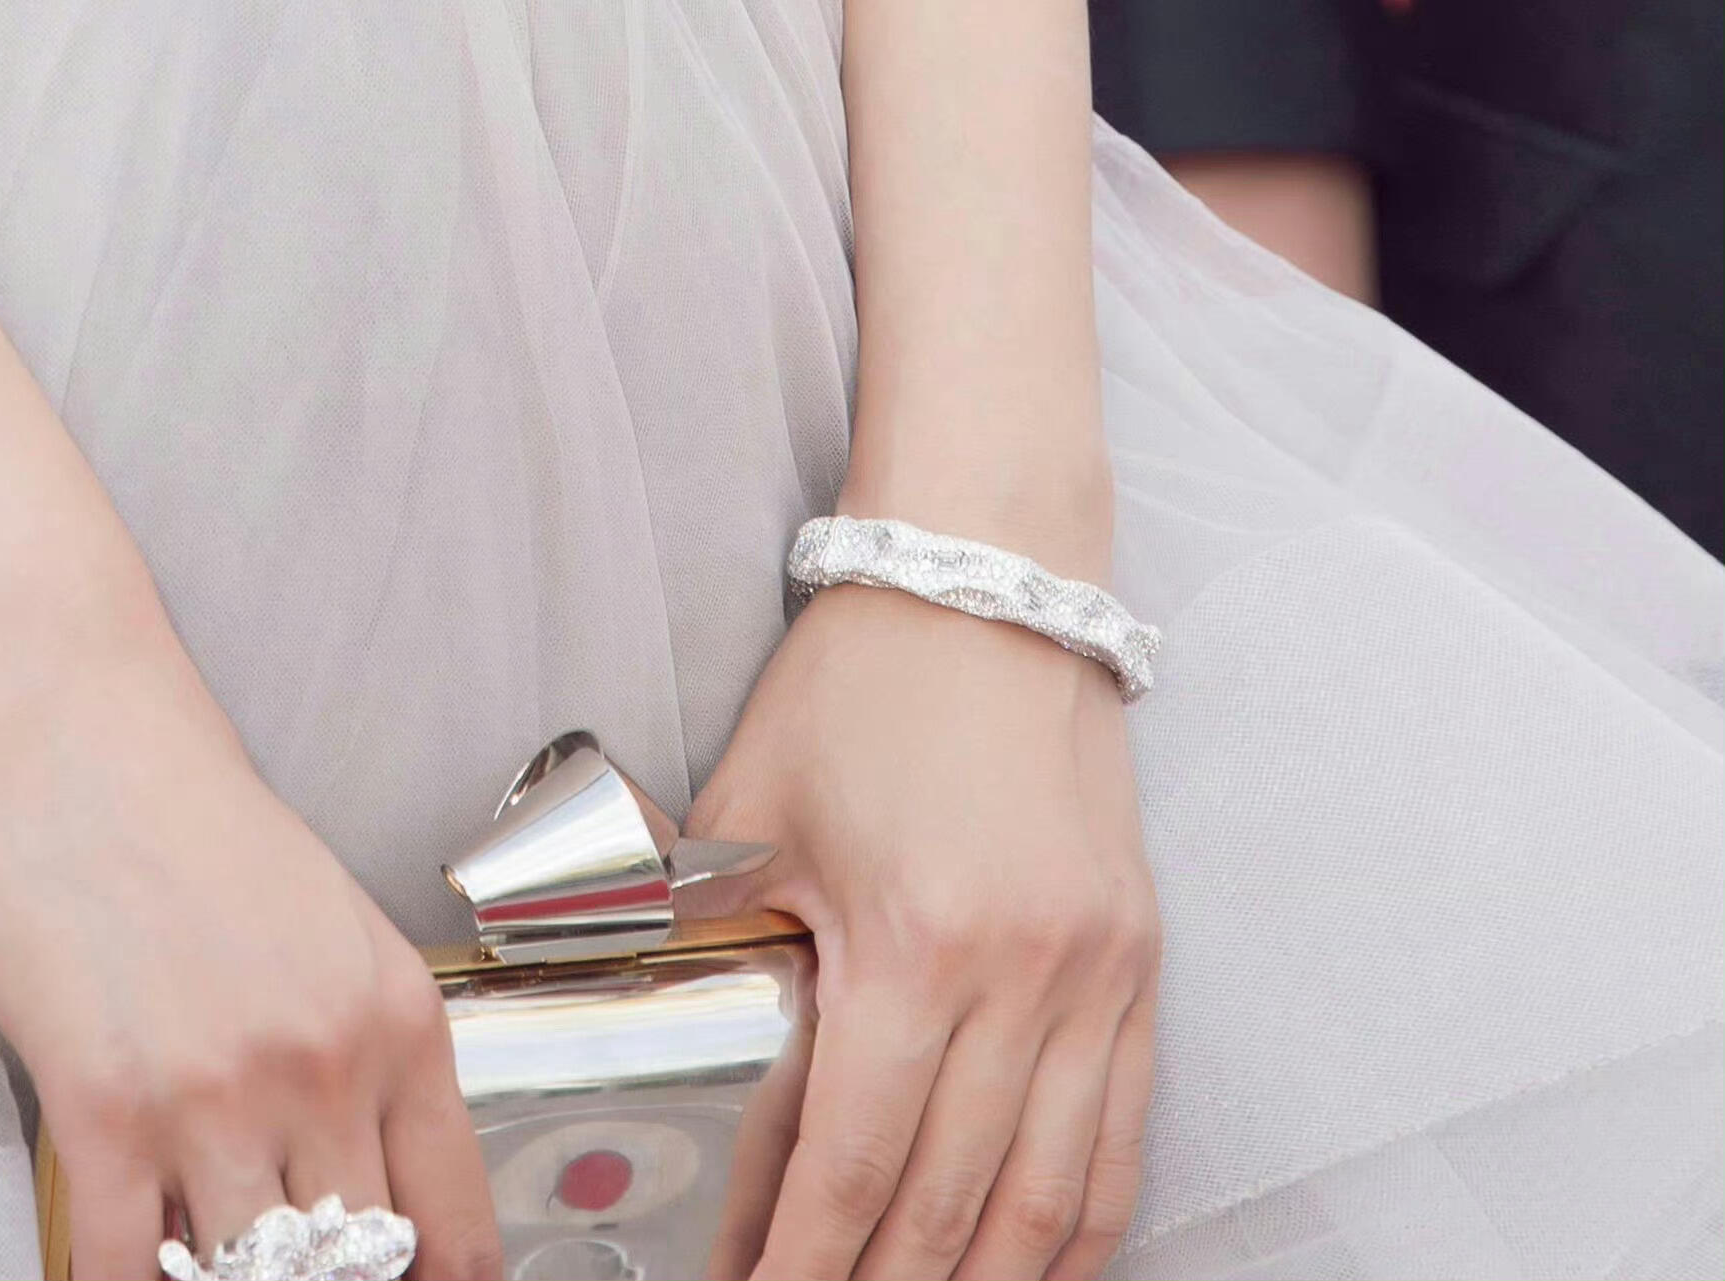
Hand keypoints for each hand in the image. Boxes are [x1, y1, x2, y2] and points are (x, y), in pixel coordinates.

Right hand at [0, 601, 497, 1280]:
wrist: (55, 699)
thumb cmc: (169, 792)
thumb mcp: (314, 917)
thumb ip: (348, 1051)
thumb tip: (346, 1185)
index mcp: (392, 1014)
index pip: (455, 1236)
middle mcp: (322, 1064)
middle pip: (348, 1272)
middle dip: (309, 1277)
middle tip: (271, 1254)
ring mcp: (214, 1093)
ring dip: (214, 1273)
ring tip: (191, 1235)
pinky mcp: (100, 1104)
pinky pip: (128, 1271)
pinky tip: (122, 1258)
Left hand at [697, 578, 1156, 1280]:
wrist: (985, 578)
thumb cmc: (859, 683)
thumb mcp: (754, 806)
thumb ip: (710, 932)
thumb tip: (649, 1028)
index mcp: (913, 940)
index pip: (855, 1159)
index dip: (805, 1260)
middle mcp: (1021, 974)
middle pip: (953, 1201)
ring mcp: (1096, 975)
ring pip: (1051, 1196)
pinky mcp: (1138, 962)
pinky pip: (1120, 1136)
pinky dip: (1082, 1228)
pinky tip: (1038, 1272)